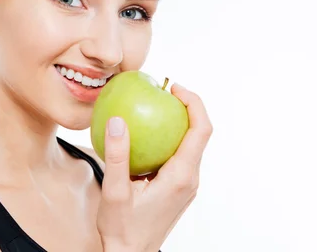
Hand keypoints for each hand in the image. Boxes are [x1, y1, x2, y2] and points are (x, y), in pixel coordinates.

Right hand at [96, 83, 212, 251]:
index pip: (201, 130)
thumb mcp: (115, 191)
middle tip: (163, 91)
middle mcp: (190, 179)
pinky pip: (179, 155)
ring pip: (191, 144)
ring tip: (154, 106)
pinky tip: (145, 135)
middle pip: (200, 133)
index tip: (174, 87)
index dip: (194, 102)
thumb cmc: (123, 229)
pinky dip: (168, 138)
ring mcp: (186, 185)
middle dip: (187, 107)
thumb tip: (118, 120)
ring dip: (178, 122)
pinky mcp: (178, 188)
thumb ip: (117, 155)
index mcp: (181, 176)